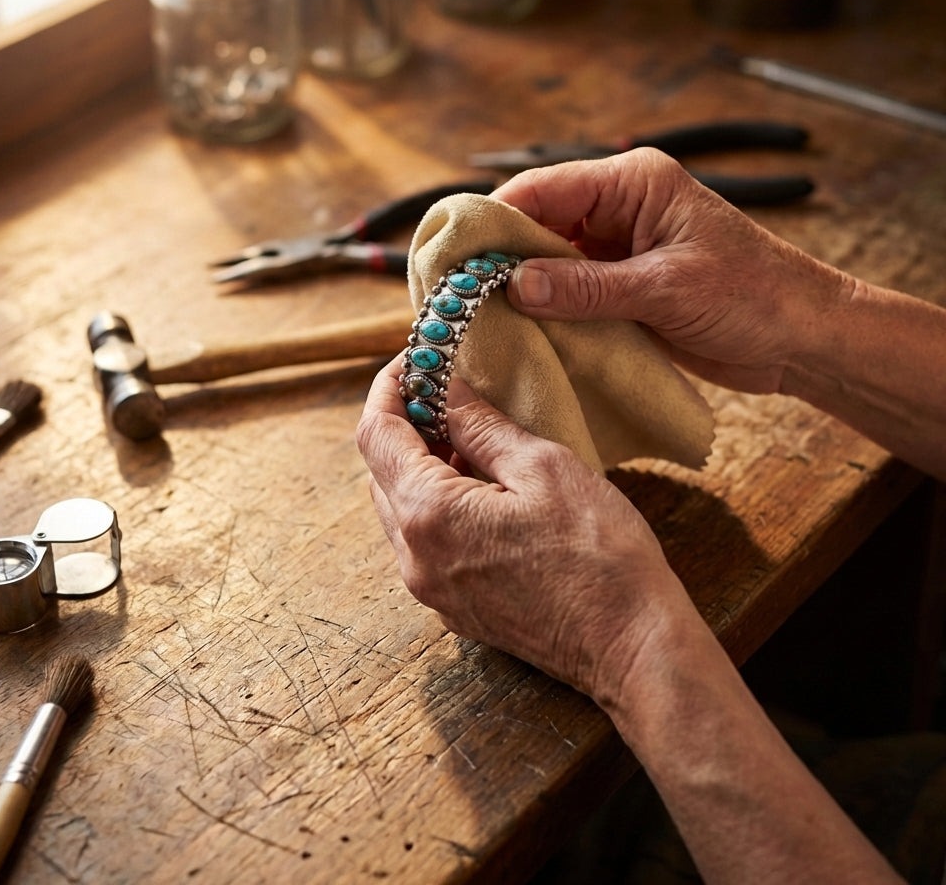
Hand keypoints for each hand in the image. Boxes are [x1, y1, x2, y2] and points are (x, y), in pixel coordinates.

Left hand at [356, 356, 694, 706]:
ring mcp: (431, 590)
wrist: (632, 648)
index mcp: (429, 514)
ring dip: (419, 466)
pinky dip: (435, 505)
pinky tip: (481, 489)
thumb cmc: (599, 555)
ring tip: (469, 438)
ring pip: (398, 509)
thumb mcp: (543, 467)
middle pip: (379, 472)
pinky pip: (423, 543)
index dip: (388, 388)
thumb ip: (481, 426)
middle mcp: (414, 557)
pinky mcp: (454, 608)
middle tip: (445, 393)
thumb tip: (446, 390)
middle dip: (403, 425)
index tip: (413, 360)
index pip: (376, 434)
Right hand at [493, 148, 852, 394]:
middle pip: (537, 223)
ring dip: (520, 287)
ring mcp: (617, 250)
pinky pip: (567, 292)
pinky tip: (519, 332)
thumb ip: (587, 287)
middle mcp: (618, 209)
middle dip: (501, 257)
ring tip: (479, 317)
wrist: (801, 339)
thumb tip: (514, 285)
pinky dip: (544, 311)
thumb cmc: (754, 295)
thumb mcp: (666, 289)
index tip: (456, 255)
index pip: (545, 188)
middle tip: (457, 293)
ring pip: (547, 260)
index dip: (496, 219)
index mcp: (634, 184)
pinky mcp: (619, 287)